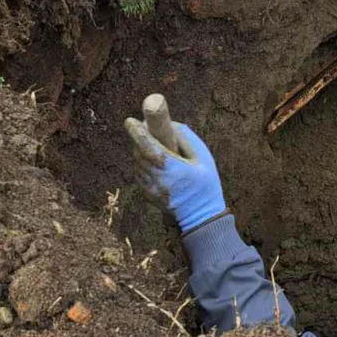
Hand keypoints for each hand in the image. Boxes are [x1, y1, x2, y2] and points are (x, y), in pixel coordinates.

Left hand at [124, 117, 224, 233]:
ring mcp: (150, 188)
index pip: (149, 147)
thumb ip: (186, 139)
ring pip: (137, 163)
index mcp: (173, 168)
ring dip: (141, 151)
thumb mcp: (204, 158)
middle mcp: (158, 179)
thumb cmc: (206, 184)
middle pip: (140, 153)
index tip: (130, 121)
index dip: (138, 133)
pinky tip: (155, 163)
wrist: (201, 215)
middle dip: (140, 139)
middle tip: (145, 127)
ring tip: (154, 146)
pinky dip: (143, 163)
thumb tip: (170, 124)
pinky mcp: (147, 194)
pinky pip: (139, 173)